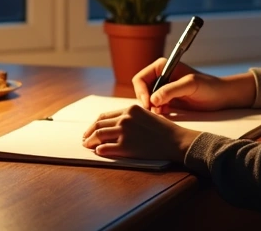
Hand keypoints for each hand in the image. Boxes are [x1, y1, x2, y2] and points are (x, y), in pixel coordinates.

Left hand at [81, 104, 200, 161]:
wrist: (175, 141)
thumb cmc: (164, 130)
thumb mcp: (147, 115)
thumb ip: (131, 117)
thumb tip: (115, 125)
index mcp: (130, 109)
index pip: (105, 115)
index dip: (95, 123)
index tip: (91, 129)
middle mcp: (125, 118)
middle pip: (99, 124)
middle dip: (89, 132)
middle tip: (85, 139)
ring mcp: (124, 132)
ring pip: (98, 135)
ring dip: (90, 141)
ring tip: (87, 146)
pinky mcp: (126, 147)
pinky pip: (105, 148)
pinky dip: (99, 150)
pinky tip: (98, 151)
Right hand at [132, 58, 255, 113]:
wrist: (221, 96)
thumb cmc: (208, 86)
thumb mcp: (190, 85)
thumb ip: (171, 90)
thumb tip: (153, 99)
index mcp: (162, 67)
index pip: (140, 78)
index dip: (141, 92)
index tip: (149, 104)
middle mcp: (161, 77)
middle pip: (141, 90)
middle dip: (146, 101)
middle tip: (155, 112)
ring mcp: (164, 89)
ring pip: (147, 100)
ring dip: (151, 108)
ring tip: (162, 113)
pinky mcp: (168, 101)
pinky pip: (155, 107)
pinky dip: (157, 112)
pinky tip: (165, 114)